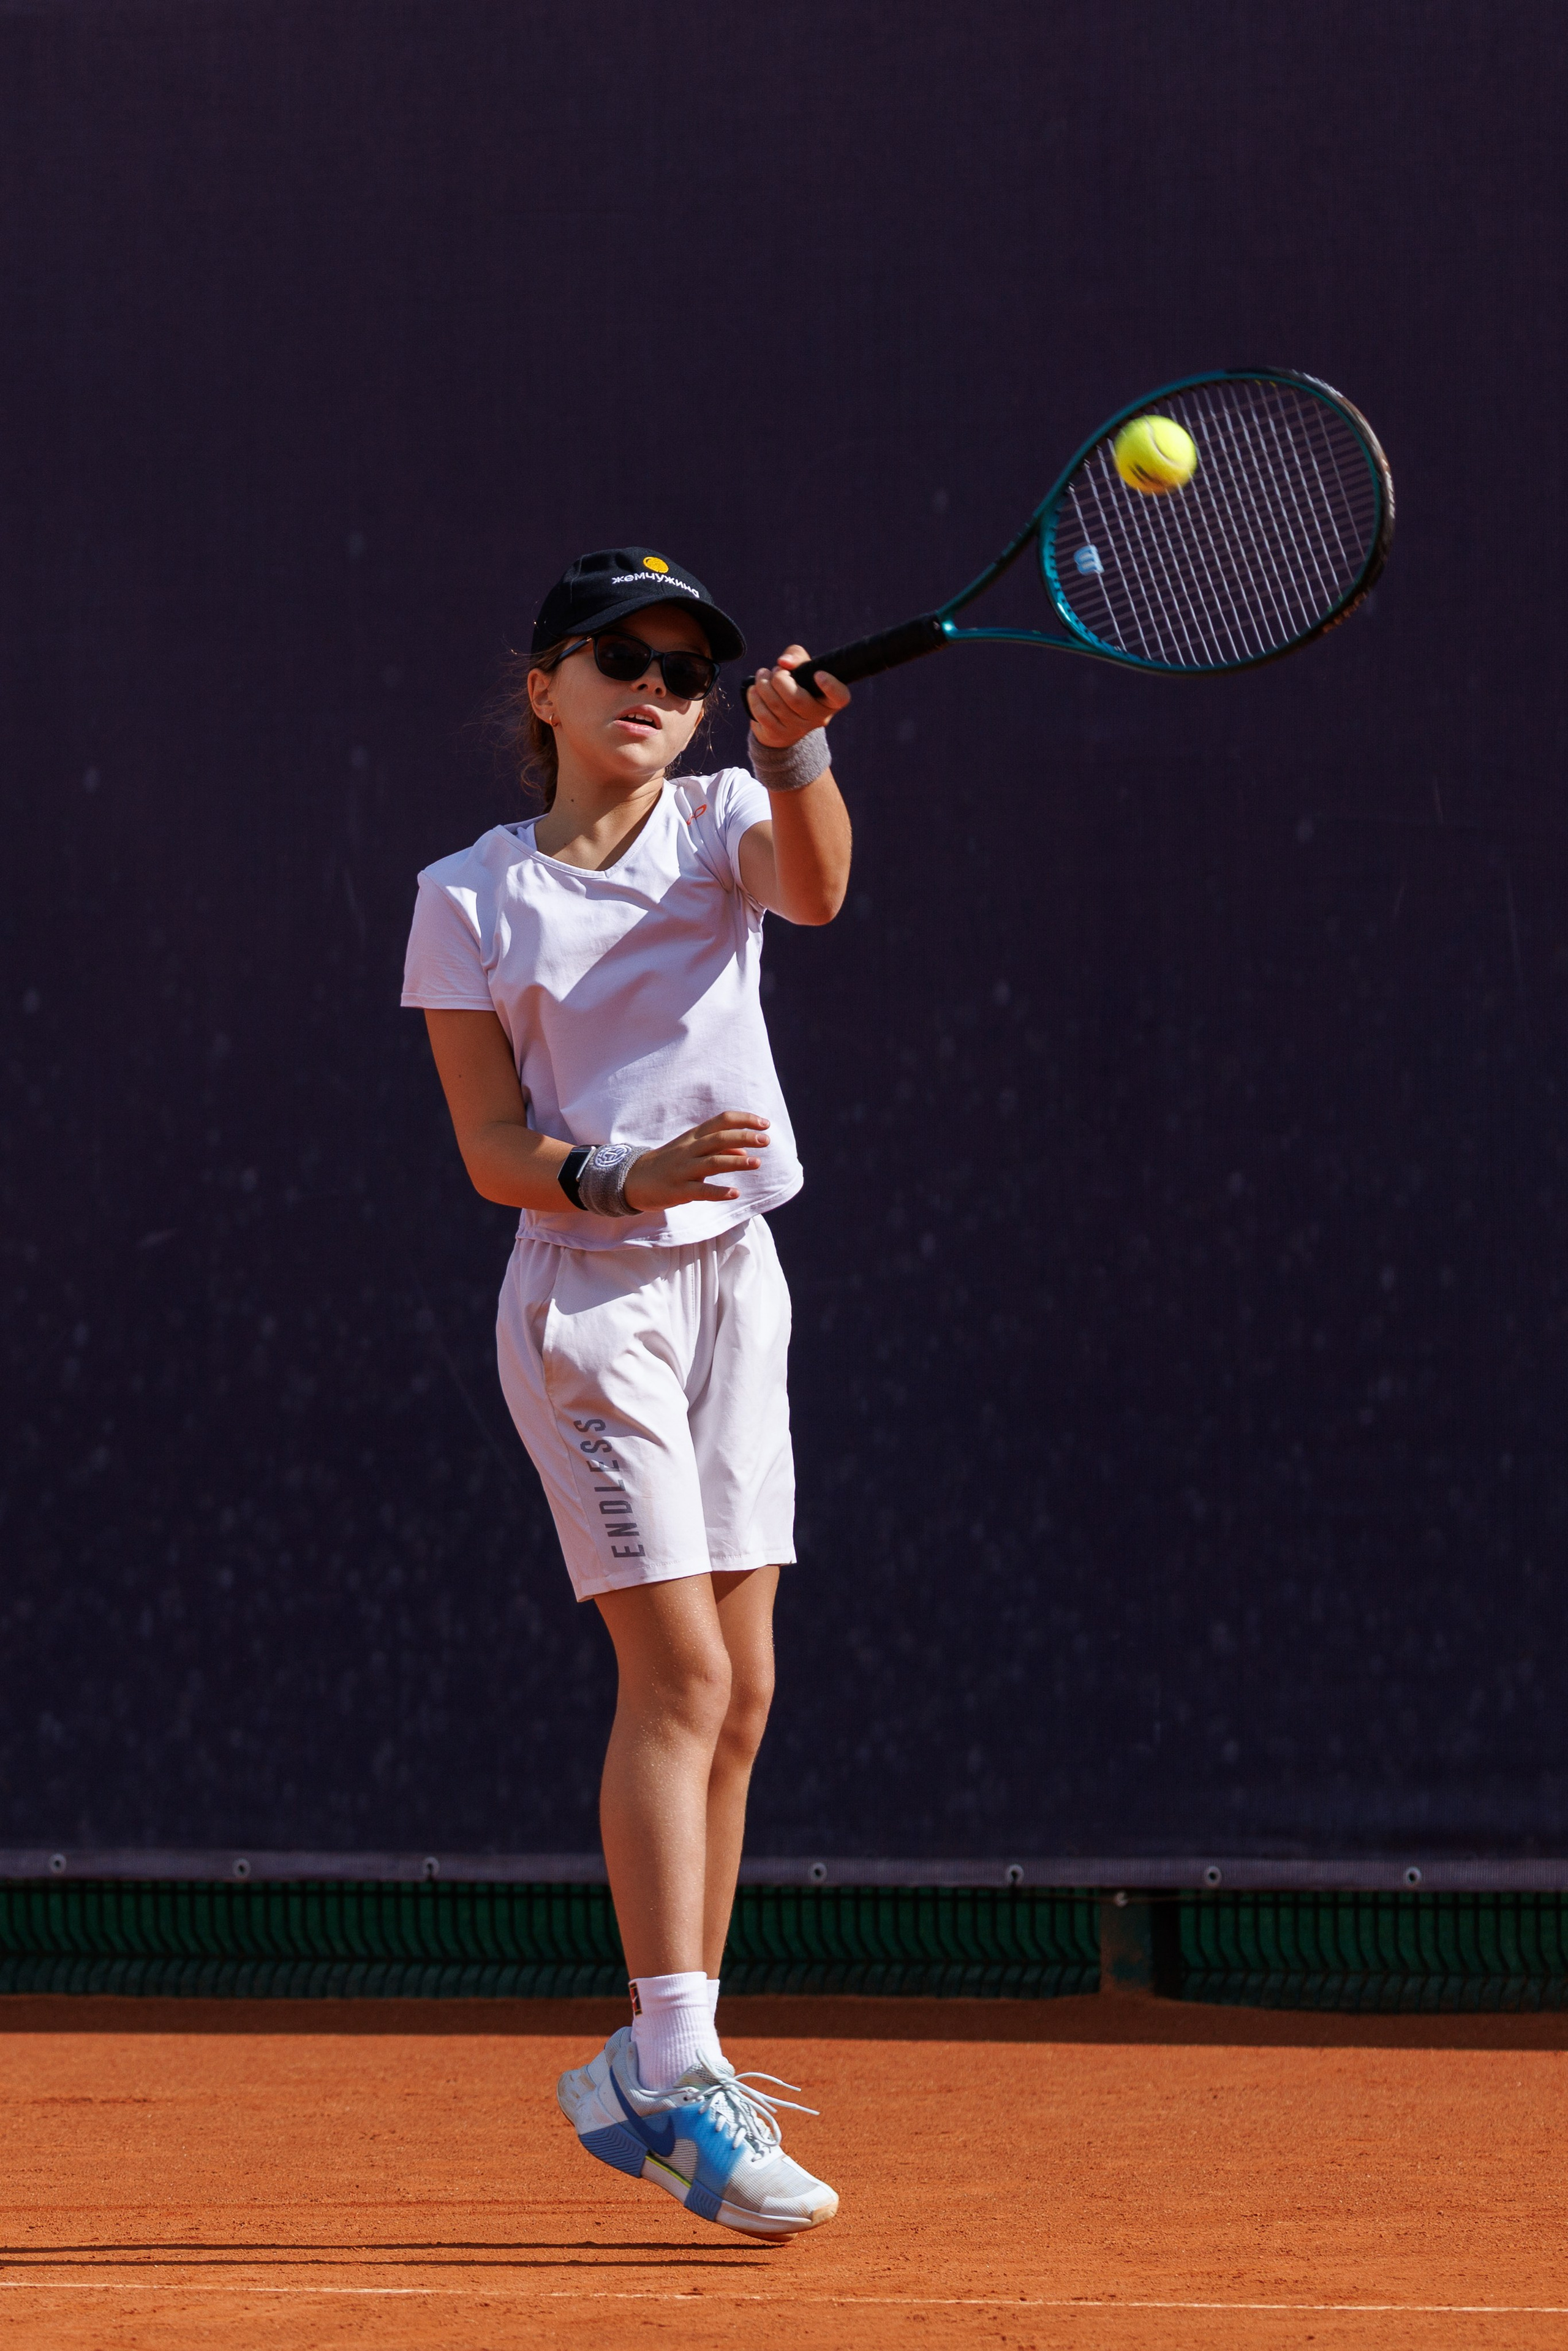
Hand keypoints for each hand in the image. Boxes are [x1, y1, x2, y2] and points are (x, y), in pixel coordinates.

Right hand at [622, 1112, 769, 1210]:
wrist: (632, 1180)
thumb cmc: (668, 1163)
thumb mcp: (692, 1151)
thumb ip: (719, 1150)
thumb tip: (745, 1151)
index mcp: (693, 1137)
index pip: (721, 1121)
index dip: (744, 1120)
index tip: (765, 1123)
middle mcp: (688, 1150)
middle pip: (719, 1138)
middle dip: (744, 1137)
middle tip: (766, 1140)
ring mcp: (683, 1170)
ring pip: (712, 1162)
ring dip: (736, 1162)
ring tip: (757, 1163)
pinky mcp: (678, 1191)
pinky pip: (701, 1191)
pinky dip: (719, 1192)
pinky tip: (735, 1193)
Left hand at [748, 643, 850, 749]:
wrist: (783, 719)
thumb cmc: (797, 685)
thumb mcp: (802, 667)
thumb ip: (797, 656)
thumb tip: (784, 662)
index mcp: (830, 700)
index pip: (840, 697)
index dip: (831, 687)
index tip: (818, 674)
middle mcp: (818, 717)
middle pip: (796, 699)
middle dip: (779, 679)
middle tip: (775, 671)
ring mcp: (798, 729)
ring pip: (777, 706)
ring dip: (763, 685)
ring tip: (762, 676)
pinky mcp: (779, 735)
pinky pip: (763, 716)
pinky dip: (754, 699)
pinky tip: (754, 690)